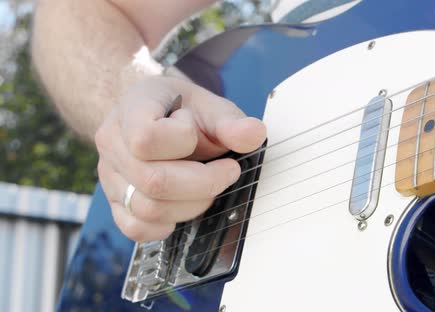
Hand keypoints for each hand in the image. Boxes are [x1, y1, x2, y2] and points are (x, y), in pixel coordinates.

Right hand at [95, 76, 265, 241]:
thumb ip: (230, 121)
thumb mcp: (209, 105)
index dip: (185, 142)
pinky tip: (184, 204)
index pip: (146, 138)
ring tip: (207, 186)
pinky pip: (136, 229)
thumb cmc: (183, 109)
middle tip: (227, 171)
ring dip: (192, 205)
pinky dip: (168, 224)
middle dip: (203, 183)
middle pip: (153, 182)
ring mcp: (110, 175)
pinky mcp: (116, 202)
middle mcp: (112, 143)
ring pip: (147, 209)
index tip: (203, 137)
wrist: (157, 114)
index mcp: (131, 109)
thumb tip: (254, 134)